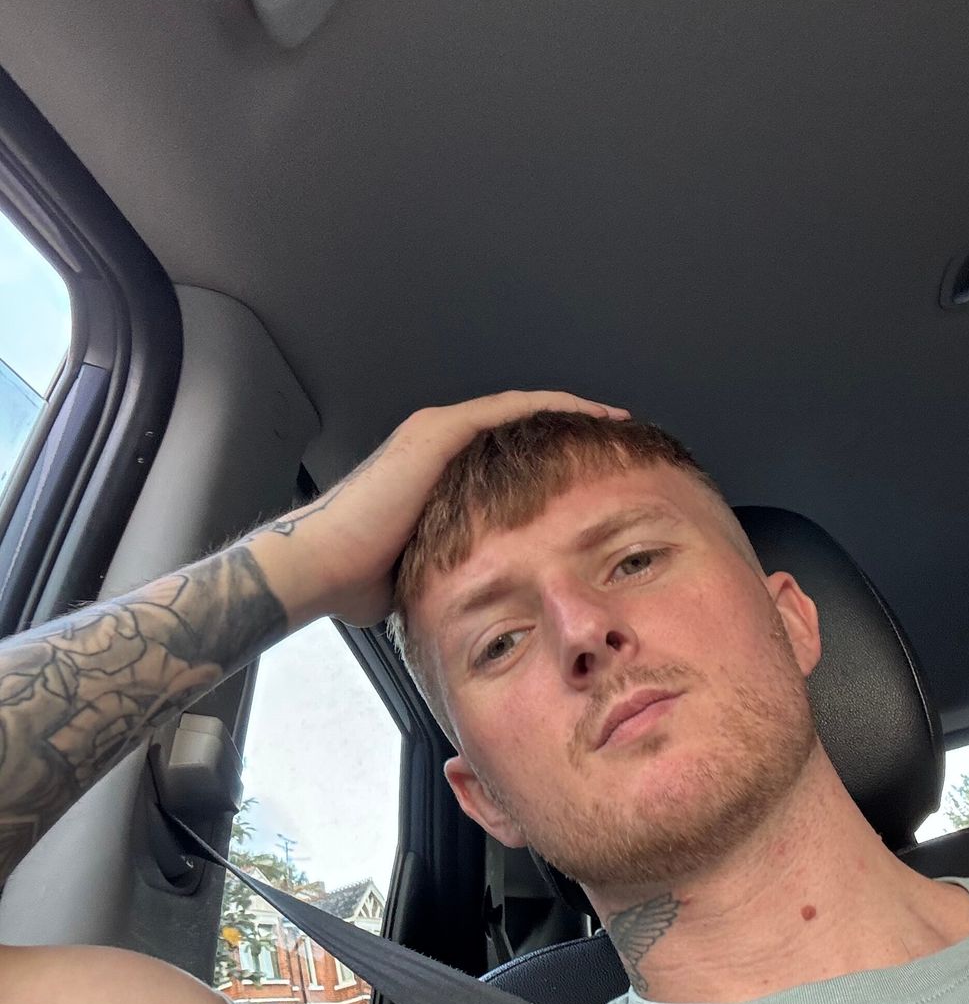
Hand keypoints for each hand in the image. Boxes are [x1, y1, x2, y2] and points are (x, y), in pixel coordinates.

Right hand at [256, 390, 629, 626]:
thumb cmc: (358, 579)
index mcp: (432, 473)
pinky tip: (589, 414)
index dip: (550, 458)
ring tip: (614, 419)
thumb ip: (450, 564)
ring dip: (569, 413)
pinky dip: (553, 409)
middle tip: (615, 436)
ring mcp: (435, 433)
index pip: (504, 455)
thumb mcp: (423, 567)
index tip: (590, 470)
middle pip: (517, 428)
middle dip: (568, 430)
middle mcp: (435, 443)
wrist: (319, 566)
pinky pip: (510, 411)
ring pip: (519, 412)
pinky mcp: (438, 433)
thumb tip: (473, 594)